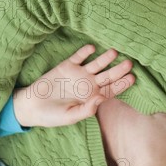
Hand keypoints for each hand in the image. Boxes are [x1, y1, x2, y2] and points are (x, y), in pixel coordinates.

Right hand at [13, 45, 134, 127]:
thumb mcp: (71, 117)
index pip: (111, 90)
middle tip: (128, 63)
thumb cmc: (53, 116)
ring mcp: (78, 74)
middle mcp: (88, 84)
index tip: (132, 78)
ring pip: (96, 64)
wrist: (33, 107)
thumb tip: (101, 99)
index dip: (122, 84)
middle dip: (118, 70)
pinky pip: (78, 57)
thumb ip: (87, 109)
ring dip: (105, 58)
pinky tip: (91, 49)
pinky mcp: (66, 66)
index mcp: (92, 98)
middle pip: (107, 75)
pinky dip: (84, 52)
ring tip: (113, 53)